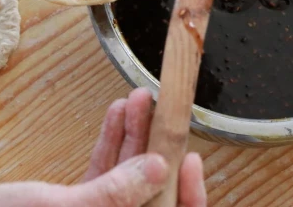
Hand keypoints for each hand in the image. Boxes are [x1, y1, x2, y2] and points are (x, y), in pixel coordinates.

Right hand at [0, 89, 206, 206]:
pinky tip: (113, 115)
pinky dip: (108, 145)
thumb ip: (115, 193)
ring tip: (137, 97)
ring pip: (126, 180)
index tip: (191, 154)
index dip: (190, 195)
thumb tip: (161, 169)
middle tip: (160, 105)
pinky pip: (101, 177)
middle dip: (156, 146)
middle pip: (149, 192)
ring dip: (132, 138)